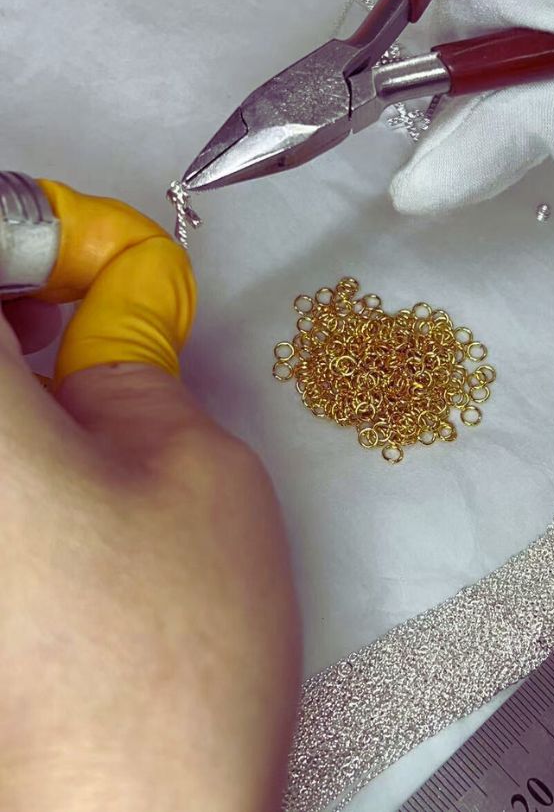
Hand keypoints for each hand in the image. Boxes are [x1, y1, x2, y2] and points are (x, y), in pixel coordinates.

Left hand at [0, 183, 299, 811]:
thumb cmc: (175, 654)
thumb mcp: (196, 462)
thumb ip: (136, 359)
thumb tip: (111, 303)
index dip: (33, 237)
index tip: (93, 263)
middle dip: (19, 299)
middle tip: (92, 314)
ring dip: (13, 368)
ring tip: (80, 387)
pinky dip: (11, 443)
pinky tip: (51, 462)